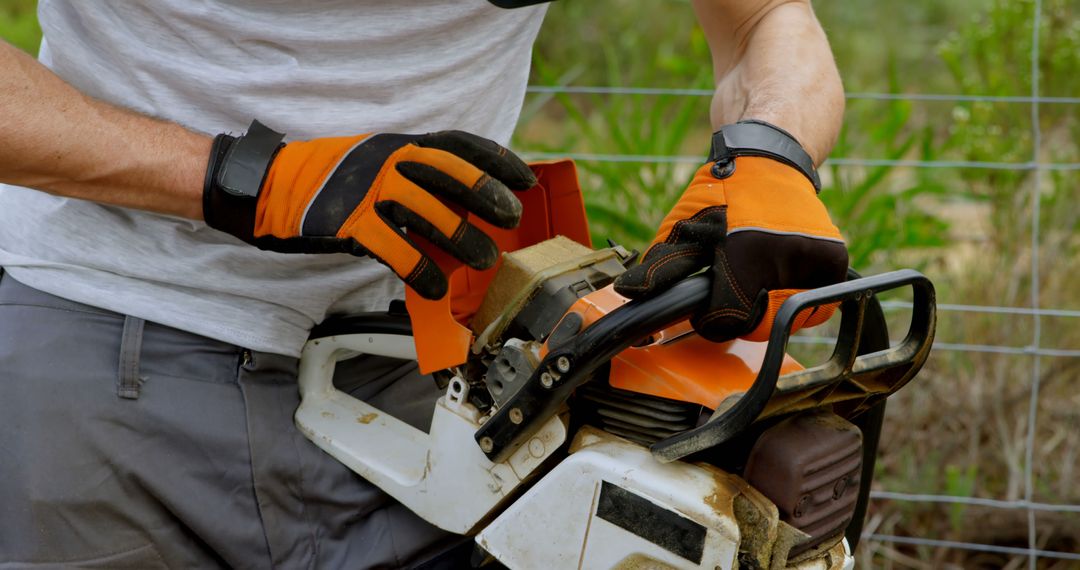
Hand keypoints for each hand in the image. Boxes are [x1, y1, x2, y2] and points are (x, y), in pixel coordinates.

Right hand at [203, 121, 535, 298]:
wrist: (266, 187)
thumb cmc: (328, 184)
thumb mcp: (376, 165)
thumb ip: (416, 179)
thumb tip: (463, 205)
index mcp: (398, 145)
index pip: (456, 144)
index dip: (494, 160)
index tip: (525, 179)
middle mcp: (386, 160)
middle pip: (448, 172)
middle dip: (485, 194)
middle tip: (512, 217)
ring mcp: (366, 190)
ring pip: (426, 211)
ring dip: (460, 236)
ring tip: (484, 259)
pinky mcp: (347, 223)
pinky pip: (393, 248)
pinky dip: (419, 269)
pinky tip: (436, 287)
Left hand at [614, 121, 847, 341]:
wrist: (772, 160)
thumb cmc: (723, 193)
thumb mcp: (685, 225)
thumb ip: (661, 266)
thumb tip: (631, 295)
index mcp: (748, 255)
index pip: (728, 323)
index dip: (711, 318)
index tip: (708, 302)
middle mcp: (788, 260)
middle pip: (759, 327)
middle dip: (741, 314)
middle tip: (734, 286)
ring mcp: (816, 262)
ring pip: (788, 319)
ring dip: (770, 308)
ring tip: (758, 276)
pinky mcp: (834, 262)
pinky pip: (815, 305)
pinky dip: (796, 298)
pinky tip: (780, 275)